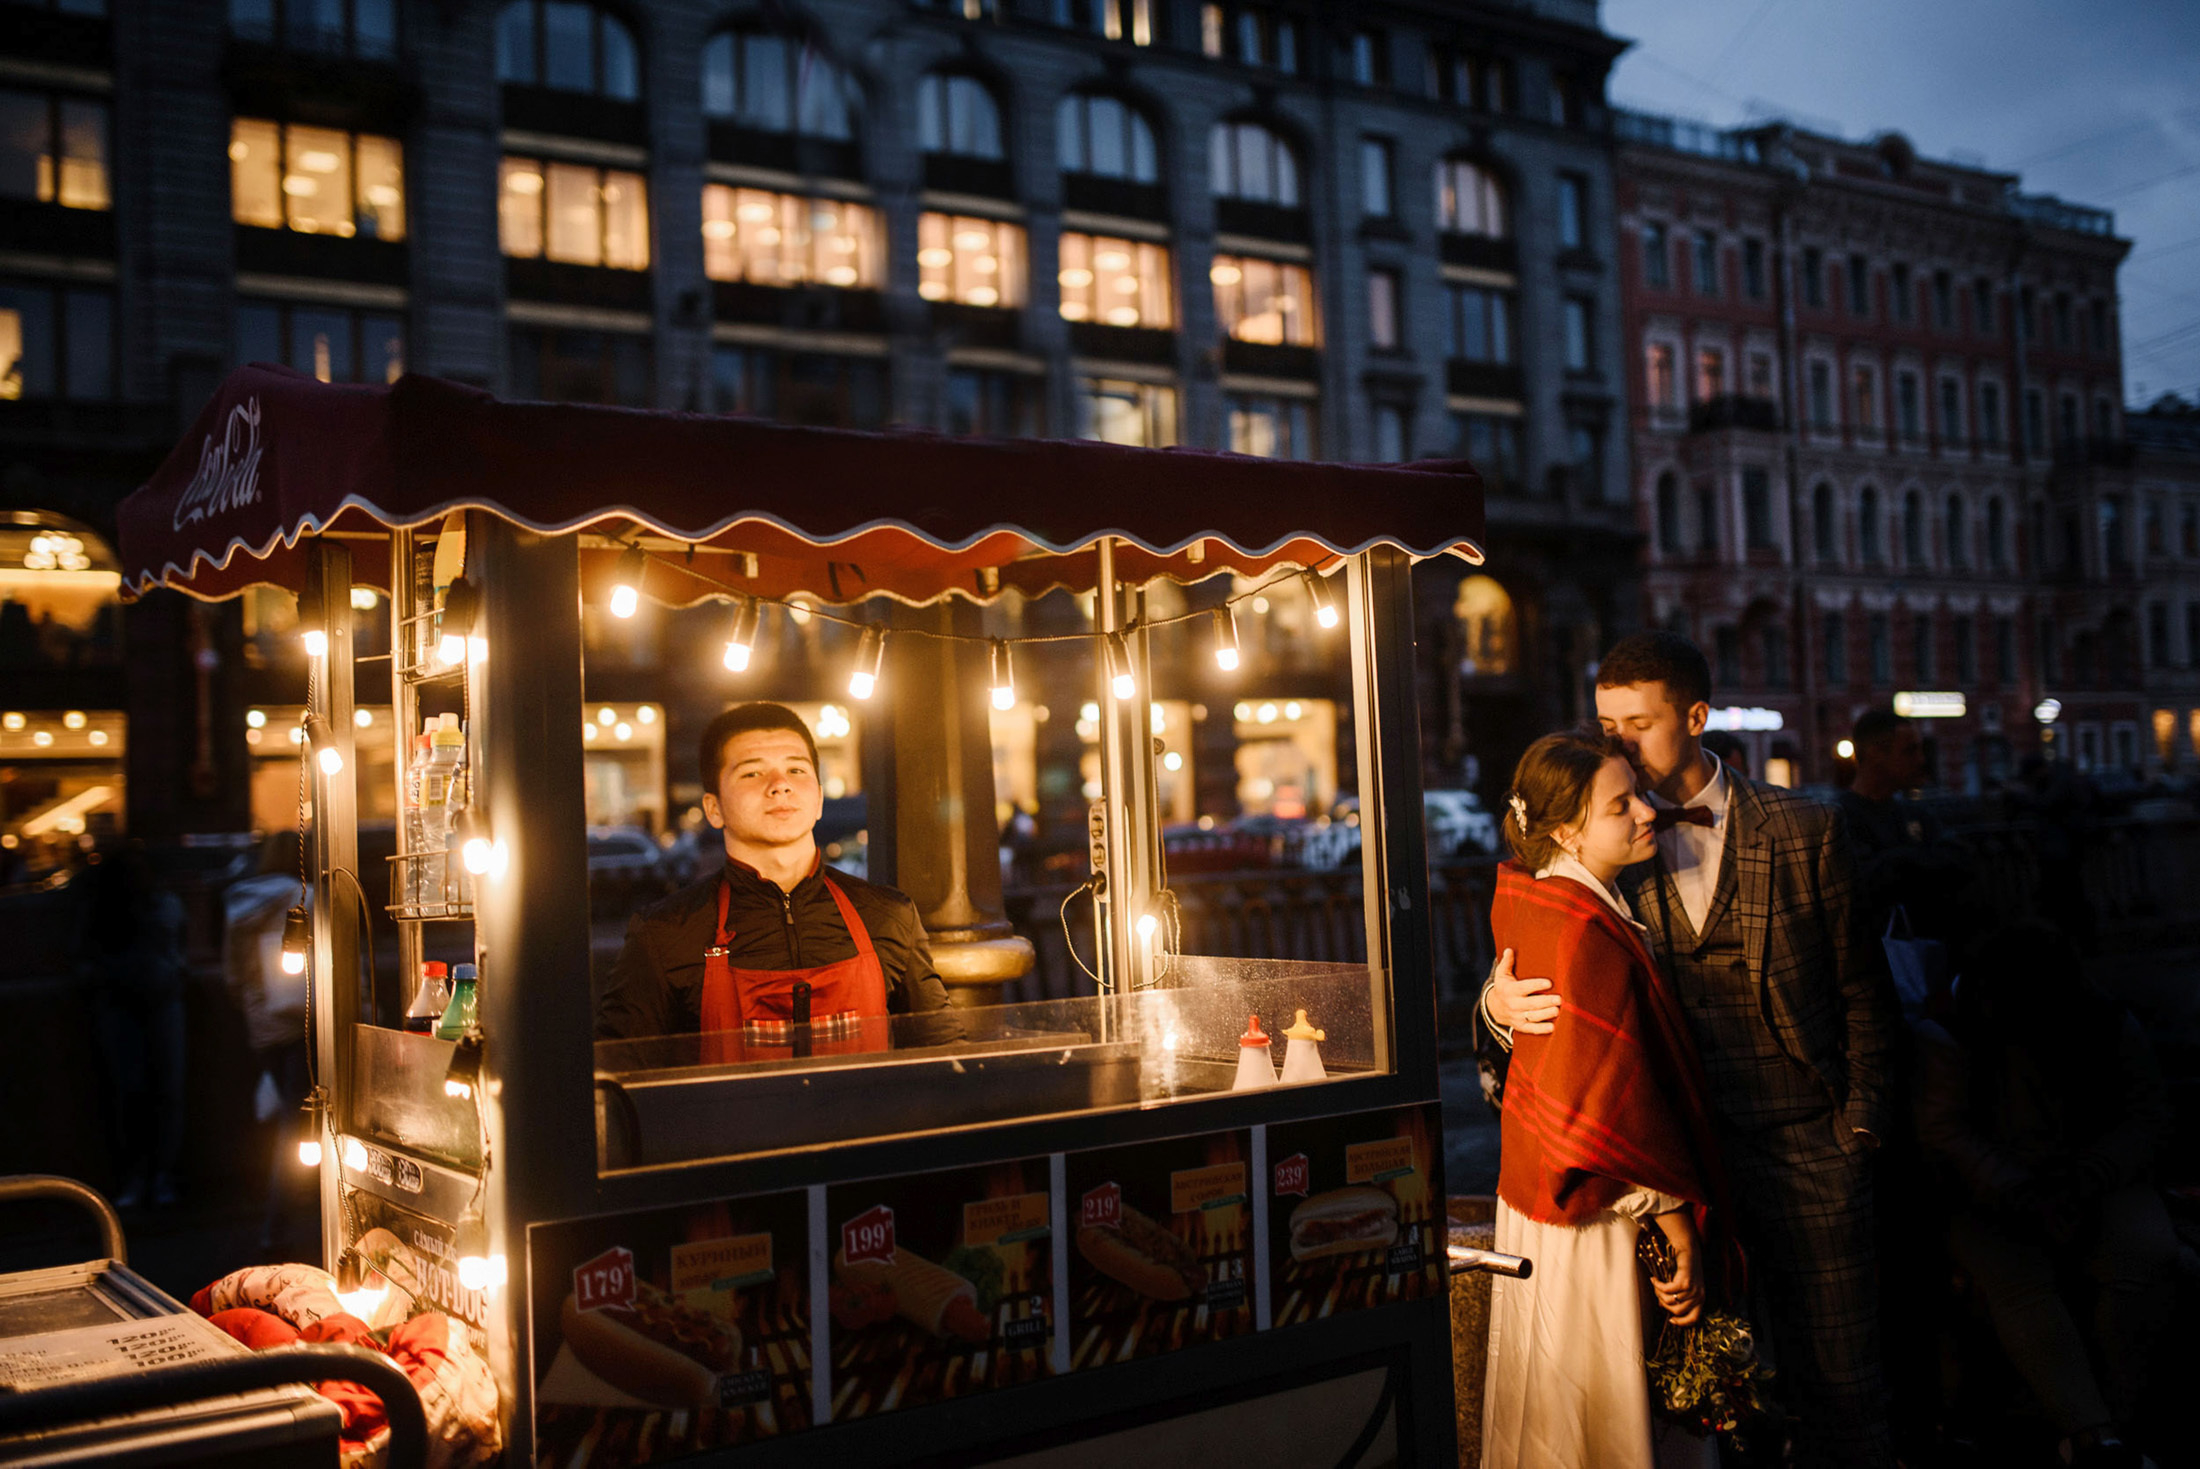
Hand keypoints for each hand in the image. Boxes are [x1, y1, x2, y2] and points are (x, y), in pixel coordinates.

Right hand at [1484, 949, 1561, 1033]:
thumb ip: (1507, 963)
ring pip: (1532, 1016)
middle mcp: (1513, 1004)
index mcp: (1510, 990)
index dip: (1536, 985)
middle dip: (1545, 1002)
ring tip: (1557, 1010)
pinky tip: (1552, 1027)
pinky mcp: (1520, 1026)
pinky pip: (1531, 1029)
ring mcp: (1517, 1016)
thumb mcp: (1502, 974)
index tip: (1549, 983)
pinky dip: (1541, 1029)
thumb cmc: (1504, 987)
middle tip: (1559, 999)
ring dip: (1545, 1014)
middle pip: (1531, 1004)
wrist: (1494, 1008)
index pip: (1524, 987)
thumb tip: (1509, 950)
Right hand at [1651, 1210, 1703, 1325]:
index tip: (1671, 1320)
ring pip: (1669, 1300)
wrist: (1688, 1250)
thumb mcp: (1685, 1285)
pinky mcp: (1684, 1282)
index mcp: (1701, 1299)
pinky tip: (1654, 1279)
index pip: (1694, 1318)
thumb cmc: (1685, 1267)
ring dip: (1659, 1294)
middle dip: (1664, 1304)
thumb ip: (1678, 1297)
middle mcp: (1699, 1296)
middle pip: (1677, 1311)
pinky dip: (1658, 1285)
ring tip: (1656, 1285)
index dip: (1682, 1322)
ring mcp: (1692, 1290)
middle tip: (1657, 1294)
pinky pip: (1666, 1290)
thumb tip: (1663, 1306)